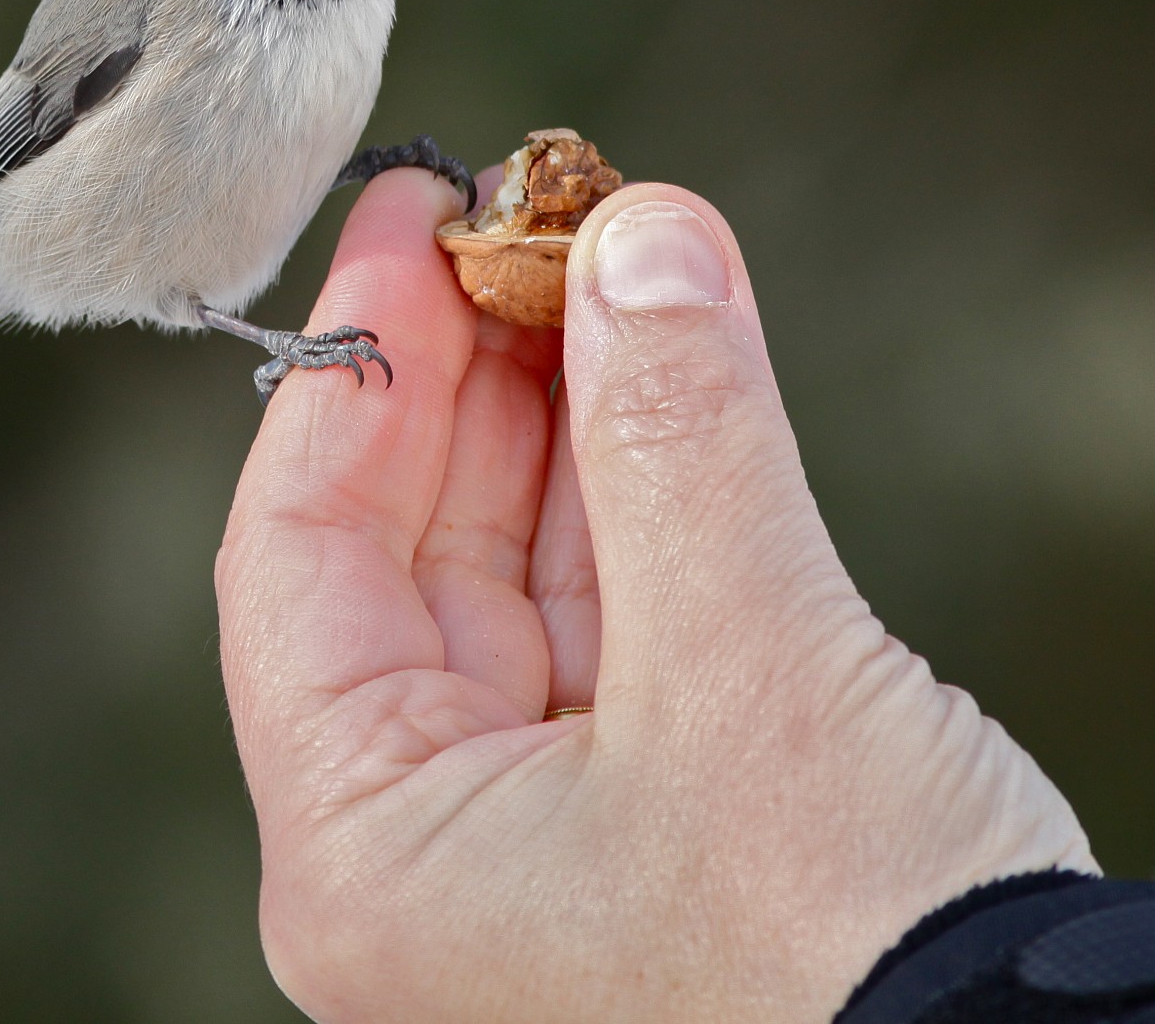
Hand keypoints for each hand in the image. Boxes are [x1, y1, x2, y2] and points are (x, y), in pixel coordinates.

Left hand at [216, 172, 1095, 1022]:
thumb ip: (677, 436)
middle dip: (475, 372)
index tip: (414, 212)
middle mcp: (427, 859)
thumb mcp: (753, 664)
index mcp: (370, 855)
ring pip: (516, 579)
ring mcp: (537, 847)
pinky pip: (609, 625)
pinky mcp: (650, 827)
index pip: (294, 555)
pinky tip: (664, 374)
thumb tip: (637, 232)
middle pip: (404, 555)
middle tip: (527, 209)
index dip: (356, 363)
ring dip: (569, 417)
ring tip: (605, 258)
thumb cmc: (859, 945)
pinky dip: (641, 499)